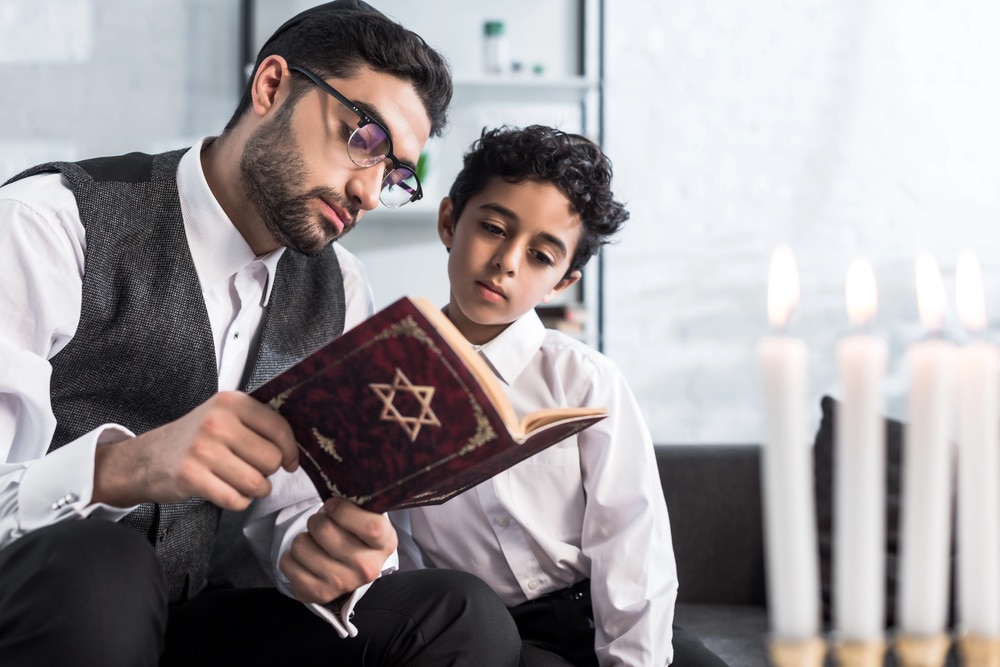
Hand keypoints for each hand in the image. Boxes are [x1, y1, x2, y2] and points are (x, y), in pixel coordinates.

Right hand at [92, 390, 297, 509]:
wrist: (147, 457)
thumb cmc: (195, 438)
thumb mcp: (224, 416)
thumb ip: (259, 425)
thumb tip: (294, 450)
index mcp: (231, 403)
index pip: (279, 428)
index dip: (290, 450)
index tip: (289, 461)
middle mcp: (218, 422)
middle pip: (271, 460)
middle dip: (267, 472)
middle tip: (251, 469)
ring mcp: (203, 449)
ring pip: (257, 483)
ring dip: (255, 490)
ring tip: (241, 482)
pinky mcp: (191, 476)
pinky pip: (236, 500)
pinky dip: (237, 502)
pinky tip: (226, 491)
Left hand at [279, 498, 397, 604]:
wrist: (351, 569)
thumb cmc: (357, 533)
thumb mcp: (368, 516)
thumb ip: (358, 502)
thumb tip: (335, 484)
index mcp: (385, 543)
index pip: (370, 526)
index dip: (344, 510)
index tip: (332, 505)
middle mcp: (367, 568)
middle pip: (325, 530)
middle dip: (316, 519)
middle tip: (322, 523)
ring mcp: (342, 584)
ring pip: (301, 545)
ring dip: (302, 538)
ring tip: (314, 542)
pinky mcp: (317, 594)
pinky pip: (287, 563)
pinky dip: (290, 556)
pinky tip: (305, 557)